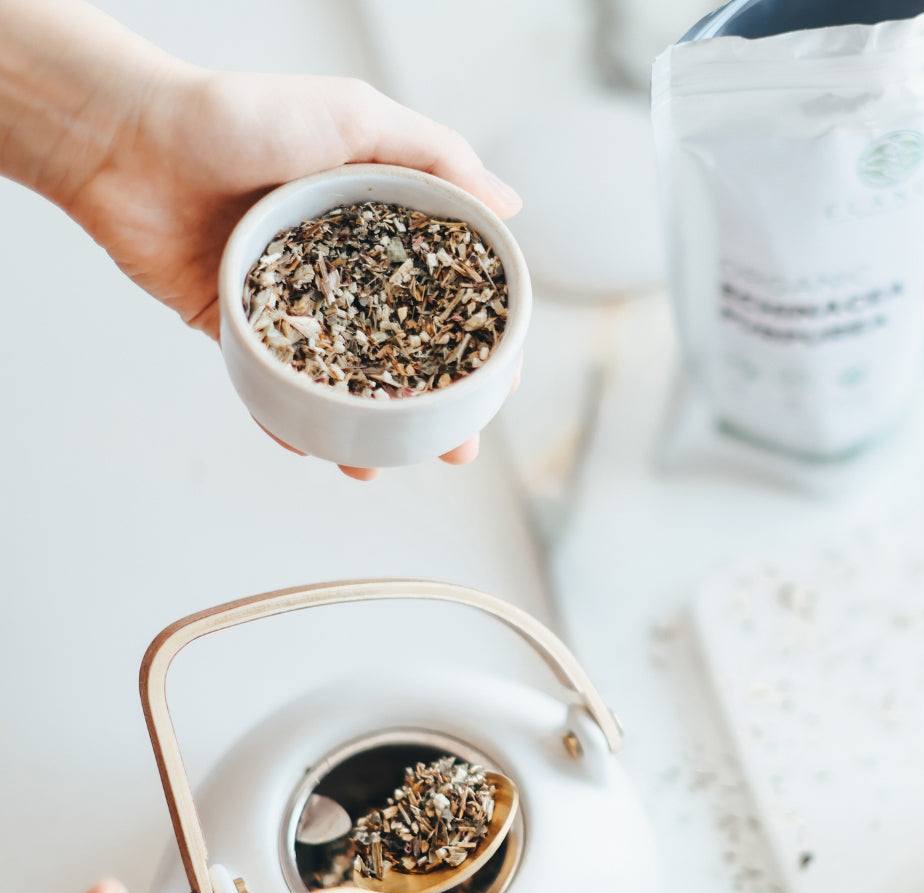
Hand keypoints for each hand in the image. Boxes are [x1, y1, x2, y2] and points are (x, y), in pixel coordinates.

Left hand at [69, 66, 522, 479]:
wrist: (130, 139)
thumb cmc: (243, 115)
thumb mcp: (356, 117)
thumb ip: (437, 155)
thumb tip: (512, 204)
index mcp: (380, 225)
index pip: (444, 296)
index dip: (478, 345)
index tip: (498, 387)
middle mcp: (343, 270)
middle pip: (401, 352)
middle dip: (433, 410)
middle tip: (456, 449)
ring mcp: (293, 303)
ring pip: (343, 379)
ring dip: (368, 429)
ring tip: (383, 464)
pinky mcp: (240, 326)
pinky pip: (273, 383)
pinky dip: (290, 420)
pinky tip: (313, 446)